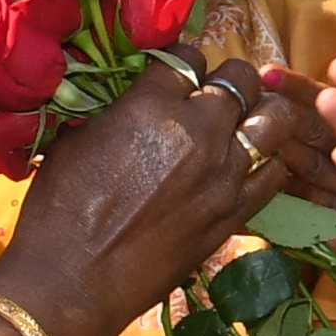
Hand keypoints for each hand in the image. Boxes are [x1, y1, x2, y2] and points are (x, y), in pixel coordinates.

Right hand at [0, 60, 297, 335]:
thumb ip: (116, 109)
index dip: (183, 64)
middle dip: (229, 79)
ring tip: (247, 122)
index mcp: (152, 104)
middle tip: (216, 95)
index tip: (178, 76)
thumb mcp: (77, 138)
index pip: (188, 57)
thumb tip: (132, 97)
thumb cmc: (60, 207)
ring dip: (261, 113)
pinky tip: (253, 164)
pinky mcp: (236, 212)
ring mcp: (224, 172)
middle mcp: (198, 130)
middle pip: (239, 78)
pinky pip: (275, 173)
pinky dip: (269, 162)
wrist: (75, 278)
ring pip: (273, 119)